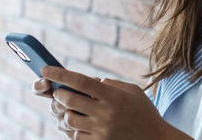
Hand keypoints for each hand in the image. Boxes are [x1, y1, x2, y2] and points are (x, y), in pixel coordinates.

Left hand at [41, 66, 169, 139]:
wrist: (155, 138)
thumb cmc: (144, 110)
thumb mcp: (132, 91)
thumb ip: (111, 84)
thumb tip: (92, 82)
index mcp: (113, 96)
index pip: (81, 81)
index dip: (61, 74)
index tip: (45, 68)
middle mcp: (105, 113)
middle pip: (70, 100)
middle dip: (59, 94)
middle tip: (59, 91)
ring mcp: (101, 130)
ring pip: (68, 119)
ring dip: (64, 112)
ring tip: (69, 108)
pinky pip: (75, 135)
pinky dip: (73, 127)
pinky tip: (79, 122)